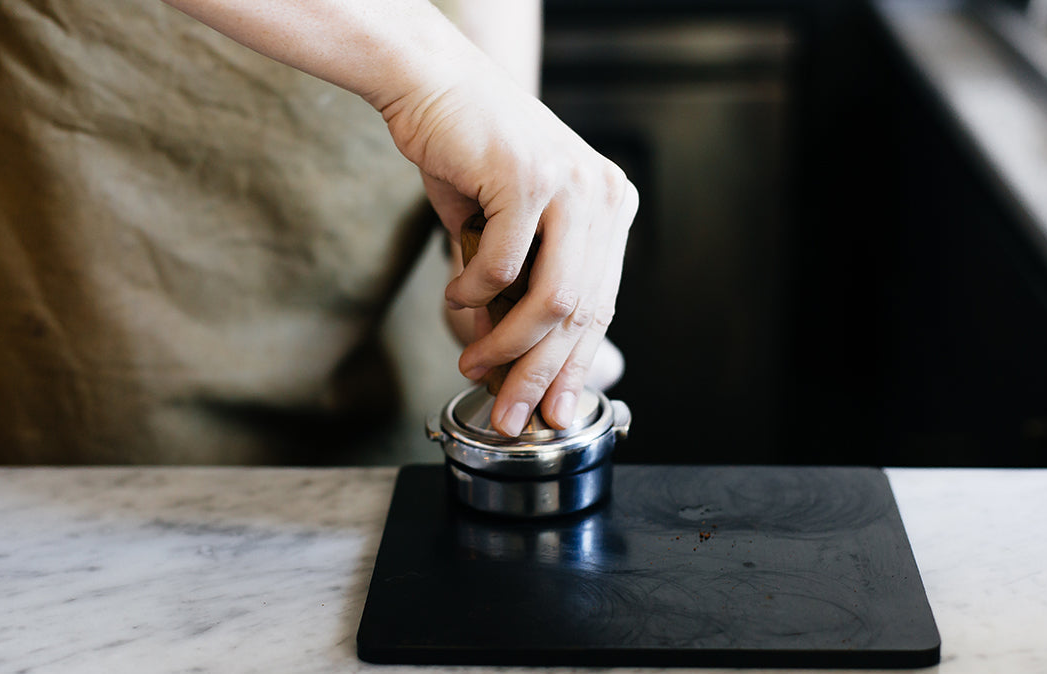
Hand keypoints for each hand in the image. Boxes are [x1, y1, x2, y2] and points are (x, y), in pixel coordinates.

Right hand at [385, 57, 636, 435]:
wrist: (434, 85)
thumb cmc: (471, 154)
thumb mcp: (510, 227)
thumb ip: (520, 287)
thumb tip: (509, 356)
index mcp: (612, 207)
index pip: (602, 307)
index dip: (574, 369)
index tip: (553, 412)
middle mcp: (603, 196)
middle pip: (581, 314)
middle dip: (541, 376)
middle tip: (510, 415)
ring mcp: (572, 185)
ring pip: (552, 300)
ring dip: (507, 345)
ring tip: (472, 361)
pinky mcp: (529, 178)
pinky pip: (502, 265)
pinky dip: (473, 293)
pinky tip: (456, 298)